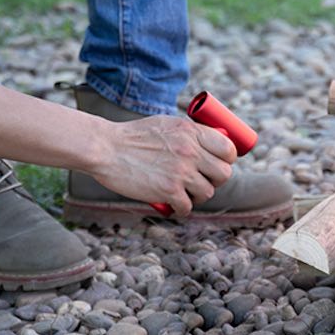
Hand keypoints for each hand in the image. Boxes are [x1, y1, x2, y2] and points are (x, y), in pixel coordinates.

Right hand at [90, 116, 236, 215]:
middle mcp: (191, 151)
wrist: (105, 148)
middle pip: (224, 173)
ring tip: (186, 193)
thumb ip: (188, 134)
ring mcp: (181, 172)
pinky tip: (176, 206)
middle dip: (216, 180)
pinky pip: (188, 207)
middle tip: (203, 180)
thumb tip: (209, 144)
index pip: (228, 148)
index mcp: (192, 132)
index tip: (219, 163)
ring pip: (207, 192)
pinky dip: (182, 209)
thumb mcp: (166, 124)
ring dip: (198, 196)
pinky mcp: (169, 191)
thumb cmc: (133, 136)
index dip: (227, 159)